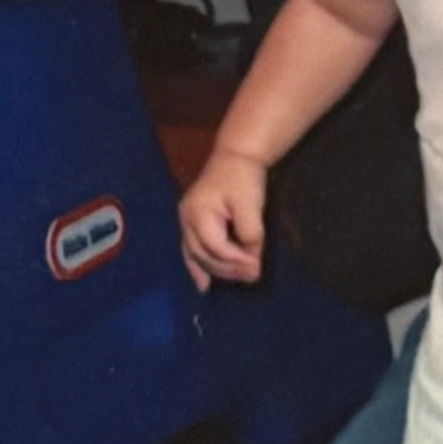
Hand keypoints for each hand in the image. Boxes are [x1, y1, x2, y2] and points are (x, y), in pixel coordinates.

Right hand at [180, 148, 268, 292]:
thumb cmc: (243, 178)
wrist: (235, 157)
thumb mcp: (251, 205)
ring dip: (217, 271)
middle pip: (204, 255)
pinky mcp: (191, 223)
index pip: (217, 247)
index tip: (257, 268)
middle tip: (252, 276)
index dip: (237, 260)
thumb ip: (251, 234)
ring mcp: (185, 221)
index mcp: (198, 213)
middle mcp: (186, 219)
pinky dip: (197, 269)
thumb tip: (252, 261)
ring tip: (238, 279)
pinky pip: (191, 251)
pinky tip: (203, 286)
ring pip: (196, 256)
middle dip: (229, 269)